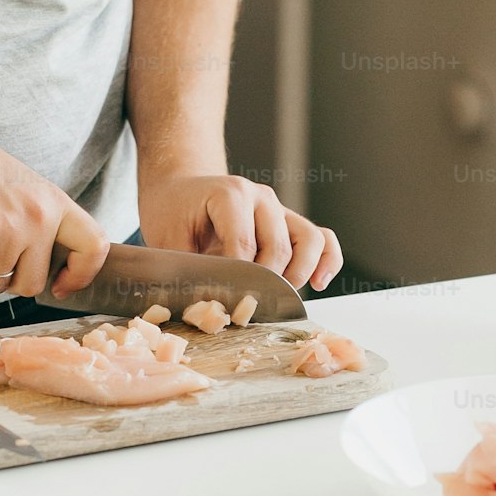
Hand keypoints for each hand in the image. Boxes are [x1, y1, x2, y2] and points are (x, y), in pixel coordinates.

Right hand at [0, 129, 108, 299]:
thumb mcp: (19, 187)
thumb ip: (36, 222)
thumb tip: (39, 267)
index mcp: (53, 201)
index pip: (94, 247)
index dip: (80, 275)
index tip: (60, 286)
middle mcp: (38, 215)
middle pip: (33, 283)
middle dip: (4, 279)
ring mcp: (8, 227)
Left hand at [138, 173, 342, 291]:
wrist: (180, 190)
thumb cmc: (172, 213)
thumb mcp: (167, 240)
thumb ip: (186, 269)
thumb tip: (206, 305)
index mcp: (230, 194)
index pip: (244, 243)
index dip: (238, 279)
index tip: (227, 301)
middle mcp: (261, 198)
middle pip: (279, 247)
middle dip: (266, 282)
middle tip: (247, 305)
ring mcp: (279, 209)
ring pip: (310, 239)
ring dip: (300, 273)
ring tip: (282, 295)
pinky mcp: (289, 222)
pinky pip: (322, 238)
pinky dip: (327, 261)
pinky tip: (318, 283)